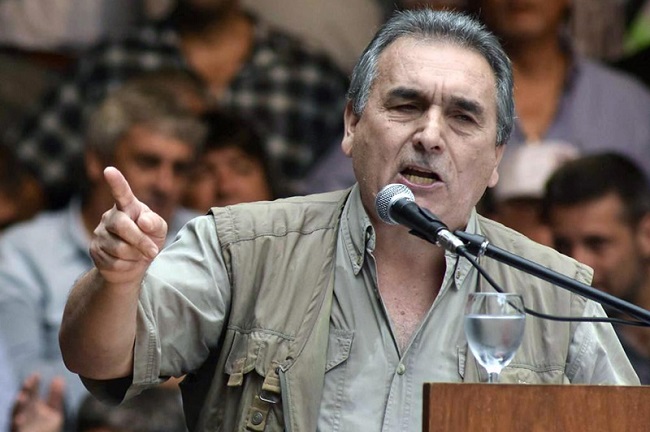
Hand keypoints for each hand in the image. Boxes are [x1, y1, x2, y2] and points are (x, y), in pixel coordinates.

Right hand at [11, 374, 64, 431]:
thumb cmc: (47, 430)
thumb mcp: (53, 413)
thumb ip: (55, 397)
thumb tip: (58, 378)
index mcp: (32, 408)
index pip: (31, 394)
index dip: (33, 385)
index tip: (36, 375)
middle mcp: (24, 416)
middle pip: (23, 402)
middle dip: (25, 392)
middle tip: (28, 382)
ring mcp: (21, 426)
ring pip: (16, 415)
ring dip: (18, 406)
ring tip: (21, 397)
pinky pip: (16, 429)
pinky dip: (16, 424)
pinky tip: (19, 419)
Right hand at [89, 167, 167, 284]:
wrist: (134, 265)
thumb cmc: (149, 240)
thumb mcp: (159, 230)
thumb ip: (155, 223)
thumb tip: (143, 221)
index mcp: (127, 207)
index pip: (121, 193)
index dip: (116, 182)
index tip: (110, 170)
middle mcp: (110, 216)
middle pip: (123, 226)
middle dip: (141, 241)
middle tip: (153, 251)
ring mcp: (100, 233)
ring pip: (119, 247)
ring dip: (136, 255)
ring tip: (139, 254)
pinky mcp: (95, 251)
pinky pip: (114, 261)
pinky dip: (128, 265)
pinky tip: (128, 262)